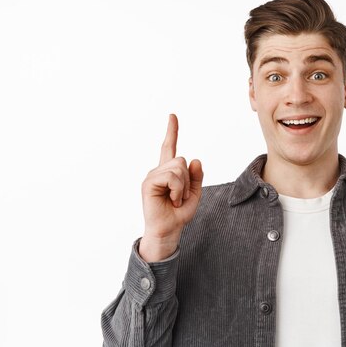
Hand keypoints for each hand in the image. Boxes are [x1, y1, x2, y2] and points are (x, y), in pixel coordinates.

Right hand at [139, 114, 202, 261]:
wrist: (169, 231)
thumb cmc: (179, 214)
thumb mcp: (195, 194)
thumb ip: (197, 177)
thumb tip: (196, 160)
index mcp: (168, 172)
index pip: (169, 147)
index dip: (172, 131)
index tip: (172, 116)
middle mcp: (158, 171)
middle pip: (182, 160)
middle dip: (189, 180)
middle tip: (181, 197)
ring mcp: (152, 176)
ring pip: (179, 167)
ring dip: (184, 187)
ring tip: (176, 199)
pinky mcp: (149, 183)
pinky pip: (172, 177)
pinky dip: (178, 190)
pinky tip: (172, 200)